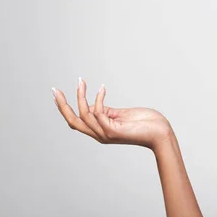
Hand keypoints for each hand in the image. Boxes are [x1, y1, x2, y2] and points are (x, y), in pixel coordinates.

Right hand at [53, 77, 172, 150]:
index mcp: (100, 131)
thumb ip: (107, 111)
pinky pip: (99, 113)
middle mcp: (100, 134)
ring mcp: (106, 134)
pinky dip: (98, 99)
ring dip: (81, 96)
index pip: (76, 120)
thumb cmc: (145, 123)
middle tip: (55, 90)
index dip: (65, 108)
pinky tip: (102, 88)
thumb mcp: (121, 115)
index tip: (57, 93)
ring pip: (84, 115)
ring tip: (81, 81)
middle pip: (73, 121)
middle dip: (62, 105)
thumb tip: (92, 104)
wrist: (161, 133)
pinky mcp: (114, 131)